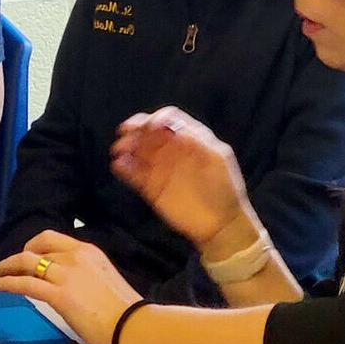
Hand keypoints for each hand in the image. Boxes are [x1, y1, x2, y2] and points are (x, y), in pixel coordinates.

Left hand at [0, 230, 141, 343]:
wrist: (134, 325)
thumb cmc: (124, 310)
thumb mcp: (103, 280)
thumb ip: (84, 275)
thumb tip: (68, 284)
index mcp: (89, 252)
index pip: (52, 239)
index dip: (33, 246)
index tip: (25, 255)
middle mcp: (76, 257)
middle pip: (36, 247)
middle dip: (16, 256)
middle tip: (6, 267)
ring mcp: (67, 275)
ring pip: (26, 262)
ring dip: (6, 268)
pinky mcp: (59, 295)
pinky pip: (25, 284)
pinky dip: (7, 282)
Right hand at [110, 107, 255, 248]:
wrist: (221, 224)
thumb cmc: (225, 188)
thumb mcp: (218, 159)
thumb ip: (198, 141)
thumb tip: (174, 128)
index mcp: (190, 139)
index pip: (169, 120)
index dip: (157, 119)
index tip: (149, 126)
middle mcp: (172, 150)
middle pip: (148, 133)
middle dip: (136, 130)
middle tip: (125, 134)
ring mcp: (160, 169)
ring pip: (138, 152)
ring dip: (127, 147)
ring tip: (119, 151)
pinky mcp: (151, 188)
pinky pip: (133, 175)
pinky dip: (124, 168)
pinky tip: (119, 166)